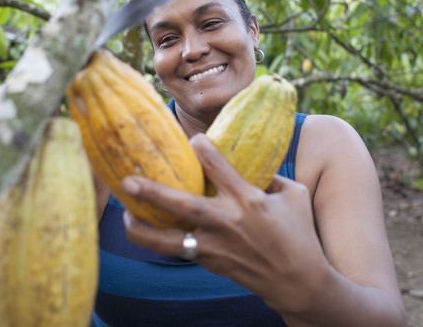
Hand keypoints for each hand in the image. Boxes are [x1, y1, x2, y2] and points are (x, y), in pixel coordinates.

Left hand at [121, 133, 325, 314]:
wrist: (298, 282)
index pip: (219, 169)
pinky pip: (177, 251)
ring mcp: (215, 246)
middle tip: (128, 180)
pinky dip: (157, 241)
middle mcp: (227, 222)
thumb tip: (250, 158)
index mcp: (249, 201)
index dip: (202, 151)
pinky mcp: (210, 262)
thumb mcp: (294, 195)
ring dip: (144, 229)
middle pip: (184, 206)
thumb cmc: (299, 234)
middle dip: (154, 193)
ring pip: (170, 240)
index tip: (191, 139)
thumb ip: (270, 175)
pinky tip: (143, 230)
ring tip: (124, 215)